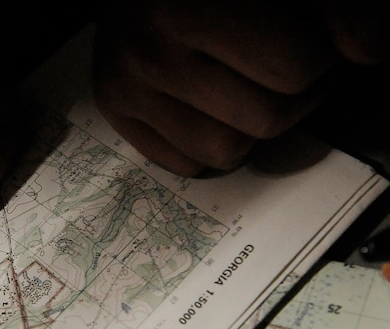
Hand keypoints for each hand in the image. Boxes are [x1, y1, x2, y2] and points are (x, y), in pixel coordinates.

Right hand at [91, 0, 386, 176]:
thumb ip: (339, 5)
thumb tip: (368, 50)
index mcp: (189, 7)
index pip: (293, 69)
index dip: (317, 58)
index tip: (307, 42)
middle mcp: (149, 52)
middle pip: (264, 119)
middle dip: (291, 98)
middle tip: (282, 69)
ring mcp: (124, 87)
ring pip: (223, 152)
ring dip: (249, 128)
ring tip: (246, 90)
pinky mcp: (113, 109)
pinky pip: (184, 164)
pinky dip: (207, 144)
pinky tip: (207, 105)